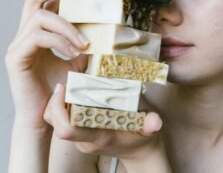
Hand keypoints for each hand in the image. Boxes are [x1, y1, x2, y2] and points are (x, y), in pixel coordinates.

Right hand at [5, 0, 88, 127]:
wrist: (45, 113)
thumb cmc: (60, 87)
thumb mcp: (75, 60)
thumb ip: (81, 43)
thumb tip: (102, 30)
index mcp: (37, 33)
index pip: (43, 3)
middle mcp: (24, 35)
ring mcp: (18, 45)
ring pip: (40, 18)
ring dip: (67, 27)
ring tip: (84, 42)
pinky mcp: (16, 57)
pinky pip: (39, 37)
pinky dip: (60, 41)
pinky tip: (74, 51)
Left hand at [44, 84, 170, 171]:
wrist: (138, 151)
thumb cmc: (140, 139)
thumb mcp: (148, 130)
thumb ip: (150, 124)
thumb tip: (156, 121)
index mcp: (99, 136)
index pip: (68, 129)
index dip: (59, 109)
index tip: (63, 87)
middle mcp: (85, 139)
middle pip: (55, 123)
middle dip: (55, 101)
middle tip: (65, 81)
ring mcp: (82, 138)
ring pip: (56, 121)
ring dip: (57, 103)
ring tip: (69, 85)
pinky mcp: (82, 133)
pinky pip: (63, 120)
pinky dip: (64, 106)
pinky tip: (74, 92)